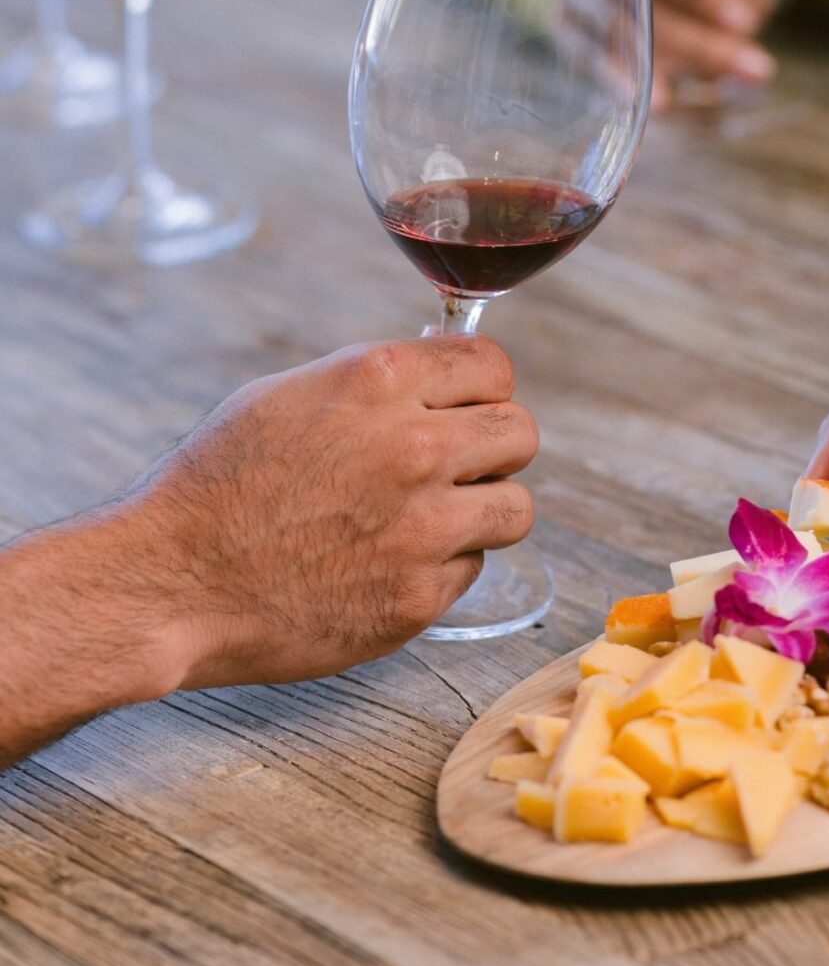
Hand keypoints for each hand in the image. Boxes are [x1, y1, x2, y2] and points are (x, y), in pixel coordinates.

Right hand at [121, 335, 536, 686]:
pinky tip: (386, 564)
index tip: (467, 406)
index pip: (494, 367)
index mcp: (380, 381)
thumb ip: (381, 384)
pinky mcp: (416, 598)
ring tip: (432, 518)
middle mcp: (413, 447)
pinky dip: (441, 568)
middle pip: (521, 433)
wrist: (170, 580)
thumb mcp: (294, 393)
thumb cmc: (220, 482)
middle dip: (494, 446)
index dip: (483, 388)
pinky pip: (470, 569)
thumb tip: (444, 377)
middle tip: (458, 466)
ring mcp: (421, 527)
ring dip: (482, 511)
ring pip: (515, 508)